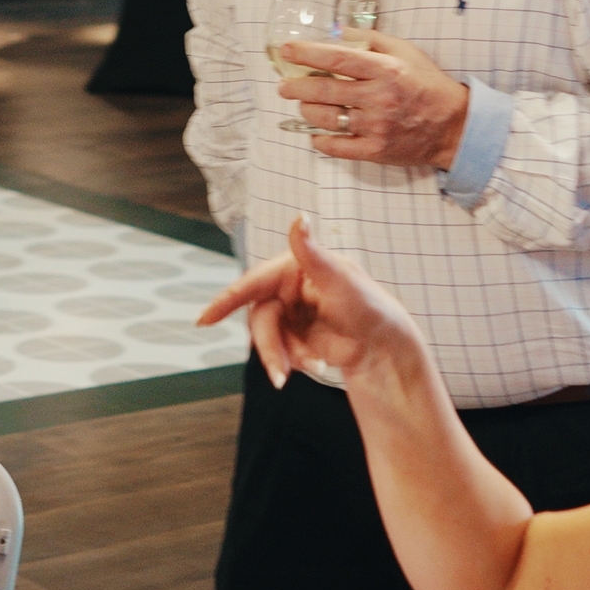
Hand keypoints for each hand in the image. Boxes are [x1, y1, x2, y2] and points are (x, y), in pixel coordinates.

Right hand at [197, 217, 431, 389]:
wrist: (385, 348)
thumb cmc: (370, 308)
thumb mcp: (340, 279)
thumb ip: (312, 252)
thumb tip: (300, 216)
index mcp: (294, 266)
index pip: (254, 282)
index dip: (226, 300)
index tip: (204, 321)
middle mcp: (288, 288)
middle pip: (259, 318)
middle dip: (270, 346)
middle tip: (280, 373)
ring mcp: (290, 313)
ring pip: (266, 338)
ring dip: (283, 357)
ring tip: (311, 368)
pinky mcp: (294, 336)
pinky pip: (279, 351)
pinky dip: (294, 361)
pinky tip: (318, 365)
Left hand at [277, 30, 469, 168]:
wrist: (453, 126)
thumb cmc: (427, 85)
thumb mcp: (406, 52)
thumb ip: (371, 40)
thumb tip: (337, 32)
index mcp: (385, 71)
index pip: (337, 60)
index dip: (308, 54)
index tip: (287, 50)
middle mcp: (378, 98)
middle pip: (324, 92)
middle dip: (296, 87)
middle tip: (284, 85)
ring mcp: (375, 127)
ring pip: (326, 119)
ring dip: (306, 110)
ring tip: (303, 105)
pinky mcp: (375, 150)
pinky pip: (336, 148)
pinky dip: (320, 140)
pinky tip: (316, 133)